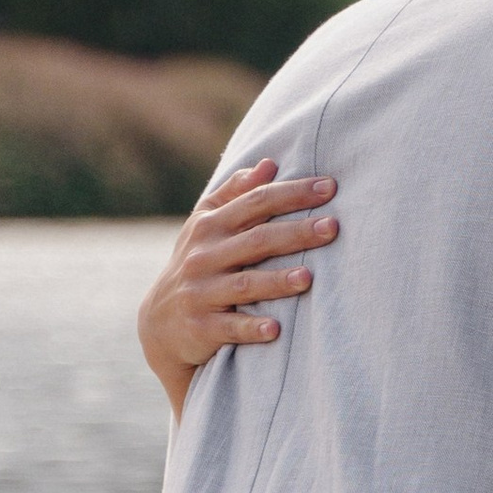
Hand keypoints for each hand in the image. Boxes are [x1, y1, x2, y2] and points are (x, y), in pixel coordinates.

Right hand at [140, 159, 337, 417]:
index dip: (292, 193)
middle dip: (296, 232)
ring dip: (276, 281)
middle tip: (332, 227)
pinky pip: (229, 328)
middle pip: (257, 240)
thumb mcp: (206, 225)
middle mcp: (204, 256)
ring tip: (308, 278)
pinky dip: (251, 328)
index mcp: (210, 226)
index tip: (329, 188)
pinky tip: (276, 329)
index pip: (256, 202)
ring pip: (244, 284)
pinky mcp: (201, 327)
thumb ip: (236, 193)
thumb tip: (269, 164)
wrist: (161, 323)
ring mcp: (201, 292)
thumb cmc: (197, 264)